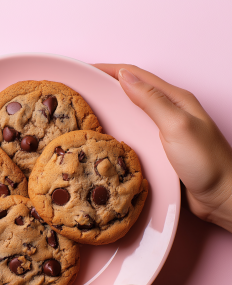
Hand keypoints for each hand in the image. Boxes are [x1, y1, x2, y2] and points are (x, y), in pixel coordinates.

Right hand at [93, 64, 231, 232]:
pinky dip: (119, 126)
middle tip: (84, 89)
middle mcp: (168, 110)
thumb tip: (124, 77)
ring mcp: (163, 129)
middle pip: (132, 90)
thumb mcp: (177, 126)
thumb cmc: (206, 162)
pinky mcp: (159, 147)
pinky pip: (134, 130)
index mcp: (174, 99)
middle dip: (107, 85)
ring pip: (132, 110)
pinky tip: (108, 133)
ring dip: (111, 105)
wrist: (221, 196)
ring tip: (89, 109)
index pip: (136, 75)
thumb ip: (152, 101)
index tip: (87, 70)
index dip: (110, 70)